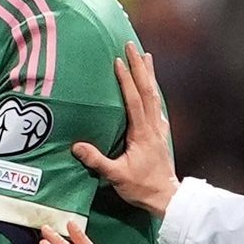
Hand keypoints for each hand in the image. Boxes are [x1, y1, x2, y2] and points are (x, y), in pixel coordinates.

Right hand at [72, 43, 180, 217]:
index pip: (134, 100)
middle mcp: (152, 126)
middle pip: (147, 90)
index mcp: (142, 133)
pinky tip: (152, 85)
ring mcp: (159, 128)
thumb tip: (77, 146)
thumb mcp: (116, 176)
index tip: (119, 61)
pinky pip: (157, 105)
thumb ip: (97, 161)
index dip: (126, 80)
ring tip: (146, 55)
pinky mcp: (161, 133)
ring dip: (149, 74)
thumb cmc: (140, 187)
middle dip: (140, 67)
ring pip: (155, 95)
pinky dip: (153, 90)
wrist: (166, 197)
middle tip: (133, 46)